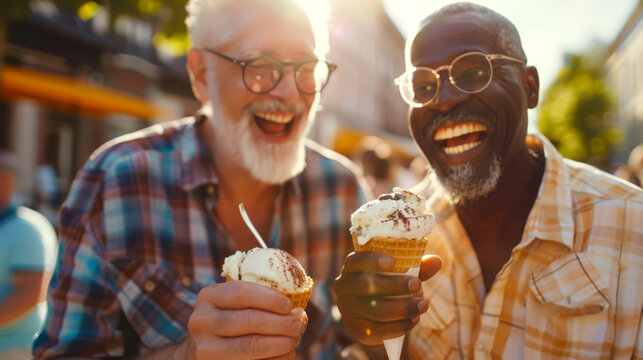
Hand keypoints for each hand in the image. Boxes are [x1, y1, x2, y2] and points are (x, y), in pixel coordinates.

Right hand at [185, 281, 306, 358]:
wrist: (202, 348)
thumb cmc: (228, 319)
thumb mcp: (232, 303)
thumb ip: (257, 299)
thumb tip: (297, 310)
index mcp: (208, 297)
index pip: (242, 292)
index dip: (270, 298)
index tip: (290, 305)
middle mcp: (201, 321)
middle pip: (249, 320)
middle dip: (281, 323)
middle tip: (298, 325)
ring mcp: (205, 348)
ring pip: (251, 346)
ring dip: (281, 343)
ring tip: (295, 339)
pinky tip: (286, 354)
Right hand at [332, 253, 441, 345]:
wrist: (376, 320)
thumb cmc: (388, 288)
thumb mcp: (401, 276)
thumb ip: (416, 269)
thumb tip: (436, 261)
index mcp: (351, 268)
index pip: (356, 261)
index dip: (372, 260)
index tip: (393, 261)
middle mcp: (343, 287)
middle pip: (366, 285)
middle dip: (394, 285)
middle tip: (417, 285)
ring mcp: (348, 310)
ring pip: (375, 310)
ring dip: (403, 307)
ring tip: (422, 305)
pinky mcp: (357, 329)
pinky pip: (378, 330)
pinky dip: (399, 325)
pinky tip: (413, 320)